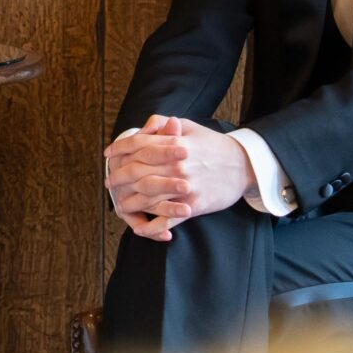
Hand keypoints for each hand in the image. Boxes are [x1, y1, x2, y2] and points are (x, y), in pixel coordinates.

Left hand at [104, 117, 253, 237]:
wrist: (244, 166)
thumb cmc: (214, 145)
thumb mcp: (190, 126)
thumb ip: (164, 124)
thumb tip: (142, 128)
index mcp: (175, 144)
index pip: (138, 145)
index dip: (119, 149)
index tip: (108, 154)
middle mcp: (177, 165)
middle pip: (137, 172)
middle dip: (118, 177)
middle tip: (109, 181)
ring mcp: (185, 187)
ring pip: (147, 197)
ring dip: (129, 201)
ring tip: (119, 203)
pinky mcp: (194, 206)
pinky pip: (167, 219)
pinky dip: (151, 226)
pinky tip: (139, 228)